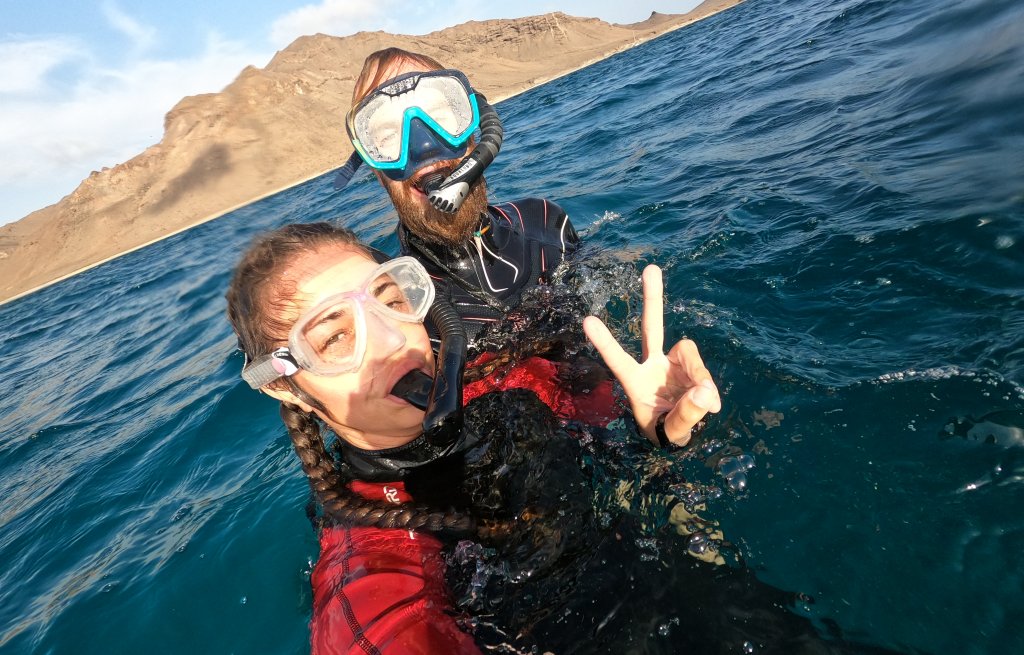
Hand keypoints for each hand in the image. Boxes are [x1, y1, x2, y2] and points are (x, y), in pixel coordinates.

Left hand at [583, 265, 720, 445]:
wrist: (684, 432)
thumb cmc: (666, 431)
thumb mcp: (671, 431)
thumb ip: (686, 415)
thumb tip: (704, 392)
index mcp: (635, 382)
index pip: (618, 360)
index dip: (604, 342)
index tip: (587, 320)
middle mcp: (653, 366)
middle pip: (652, 327)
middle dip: (653, 298)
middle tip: (651, 268)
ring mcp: (673, 364)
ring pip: (689, 352)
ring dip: (698, 375)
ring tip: (703, 402)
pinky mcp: (692, 367)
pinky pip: (703, 369)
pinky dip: (708, 385)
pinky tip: (709, 403)